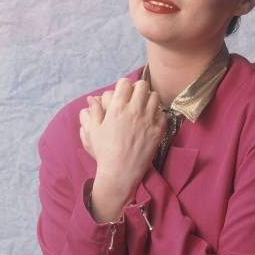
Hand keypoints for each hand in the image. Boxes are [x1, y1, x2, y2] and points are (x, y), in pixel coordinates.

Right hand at [79, 79, 166, 196]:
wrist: (120, 172)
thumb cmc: (104, 152)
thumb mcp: (94, 131)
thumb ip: (94, 111)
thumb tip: (91, 99)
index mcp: (117, 108)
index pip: (125, 83)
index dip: (124, 85)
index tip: (123, 92)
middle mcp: (134, 111)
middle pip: (142, 85)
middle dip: (138, 88)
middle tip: (135, 97)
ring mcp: (148, 120)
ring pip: (155, 97)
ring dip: (149, 99)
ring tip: (145, 106)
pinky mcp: (158, 131)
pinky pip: (163, 113)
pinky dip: (158, 113)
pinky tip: (152, 119)